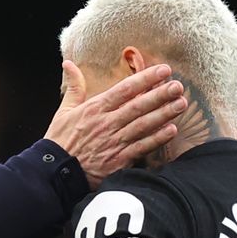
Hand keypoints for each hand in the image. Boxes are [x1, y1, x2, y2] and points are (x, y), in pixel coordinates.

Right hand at [43, 61, 185, 188]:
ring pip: (143, 125)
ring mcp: (114, 142)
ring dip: (164, 114)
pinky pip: (141, 148)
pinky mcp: (118, 161)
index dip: (145, 78)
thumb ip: (73, 87)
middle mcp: (106, 123)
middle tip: (178, 85)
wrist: (55, 173)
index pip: (124, 89)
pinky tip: (171, 130)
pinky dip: (156, 139)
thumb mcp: (63, 111)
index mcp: (94, 109)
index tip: (163, 70)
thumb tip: (69, 64)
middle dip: (160, 94)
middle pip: (138, 106)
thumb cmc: (59, 142)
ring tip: (181, 103)